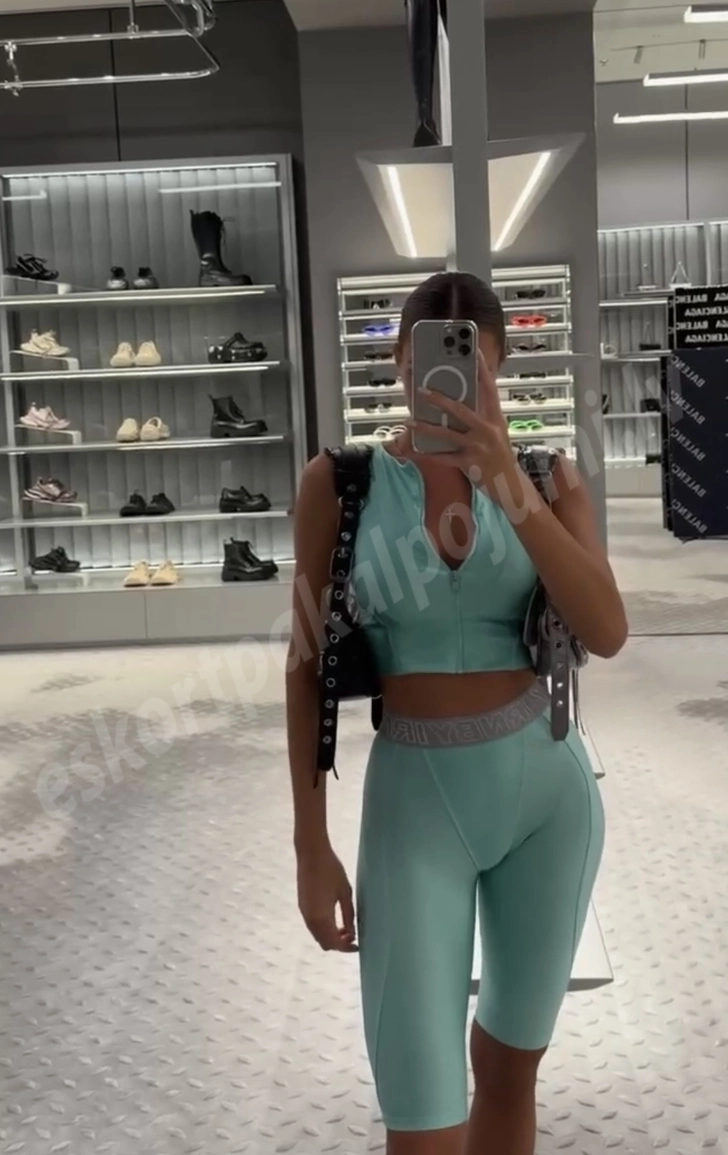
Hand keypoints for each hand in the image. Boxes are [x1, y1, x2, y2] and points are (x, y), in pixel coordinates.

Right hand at [297, 846, 357, 951]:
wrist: (311, 852)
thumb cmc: (331, 869)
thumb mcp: (345, 892)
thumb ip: (348, 915)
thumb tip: (352, 933)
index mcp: (321, 916)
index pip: (334, 942)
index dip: (346, 947)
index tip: (358, 945)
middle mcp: (310, 919)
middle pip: (324, 942)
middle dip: (338, 944)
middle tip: (352, 936)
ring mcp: (304, 912)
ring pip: (317, 935)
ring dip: (330, 936)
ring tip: (346, 927)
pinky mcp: (302, 905)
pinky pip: (313, 926)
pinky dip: (324, 928)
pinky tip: (334, 918)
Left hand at [407, 350, 521, 501]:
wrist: (511, 485)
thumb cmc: (499, 456)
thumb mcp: (495, 431)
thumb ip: (480, 416)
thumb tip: (456, 401)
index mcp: (495, 417)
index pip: (489, 387)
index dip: (481, 367)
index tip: (473, 349)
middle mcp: (488, 429)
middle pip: (461, 409)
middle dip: (439, 398)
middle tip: (421, 389)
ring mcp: (480, 447)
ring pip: (448, 433)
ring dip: (426, 427)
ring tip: (410, 421)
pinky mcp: (471, 464)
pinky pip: (444, 457)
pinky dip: (428, 454)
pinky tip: (415, 449)